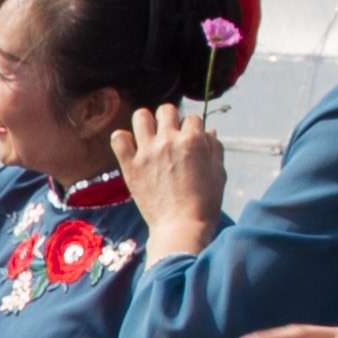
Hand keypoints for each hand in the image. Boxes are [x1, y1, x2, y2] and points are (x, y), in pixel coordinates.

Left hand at [119, 103, 229, 257]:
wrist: (181, 227)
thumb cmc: (204, 203)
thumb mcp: (219, 173)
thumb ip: (214, 148)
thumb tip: (209, 131)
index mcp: (193, 140)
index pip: (192, 118)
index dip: (193, 129)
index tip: (191, 142)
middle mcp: (168, 141)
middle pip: (166, 110)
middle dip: (171, 120)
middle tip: (171, 137)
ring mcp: (147, 152)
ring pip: (141, 116)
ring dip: (147, 123)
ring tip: (150, 137)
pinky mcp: (130, 165)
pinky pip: (118, 139)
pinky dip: (123, 139)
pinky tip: (132, 148)